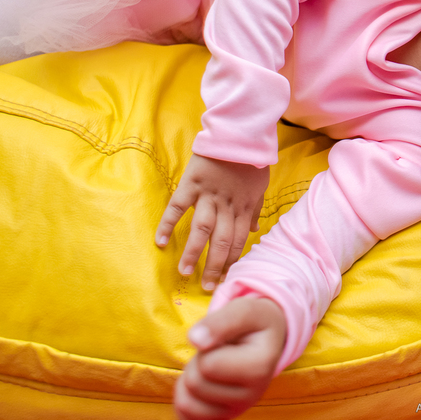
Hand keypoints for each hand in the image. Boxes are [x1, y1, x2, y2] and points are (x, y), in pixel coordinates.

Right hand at [156, 153, 268, 290]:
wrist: (238, 132)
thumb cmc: (250, 160)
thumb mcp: (261, 185)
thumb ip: (255, 209)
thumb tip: (255, 231)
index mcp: (245, 207)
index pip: (238, 242)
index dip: (232, 262)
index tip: (226, 280)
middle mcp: (227, 205)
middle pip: (221, 242)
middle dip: (214, 267)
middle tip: (207, 287)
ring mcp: (208, 195)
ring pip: (200, 230)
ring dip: (193, 252)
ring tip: (184, 272)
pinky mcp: (192, 183)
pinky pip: (178, 206)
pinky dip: (167, 223)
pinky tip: (159, 241)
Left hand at [175, 296, 286, 419]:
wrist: (265, 339)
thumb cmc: (253, 323)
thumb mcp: (243, 310)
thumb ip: (220, 321)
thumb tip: (195, 340)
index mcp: (260, 369)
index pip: (207, 365)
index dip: (207, 345)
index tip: (226, 339)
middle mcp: (251, 396)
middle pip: (195, 383)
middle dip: (198, 361)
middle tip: (218, 350)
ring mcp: (237, 412)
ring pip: (187, 403)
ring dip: (191, 377)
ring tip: (213, 364)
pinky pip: (187, 418)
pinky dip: (186, 397)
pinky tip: (203, 382)